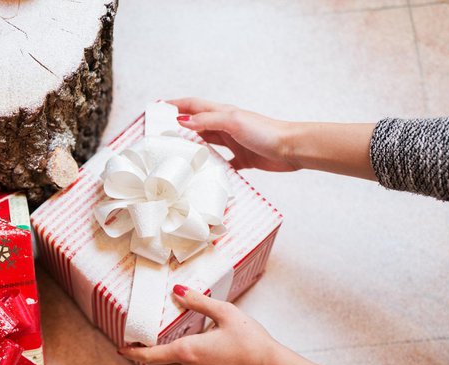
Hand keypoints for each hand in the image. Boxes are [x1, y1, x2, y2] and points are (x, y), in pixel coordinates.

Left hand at [118, 285, 280, 364]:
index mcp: (188, 351)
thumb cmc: (250, 341)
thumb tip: (178, 290)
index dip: (133, 352)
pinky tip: (180, 353)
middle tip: (133, 345)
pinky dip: (174, 364)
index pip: (151, 355)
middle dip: (143, 357)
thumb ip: (199, 302)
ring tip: (153, 348)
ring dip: (158, 361)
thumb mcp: (225, 313)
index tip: (121, 347)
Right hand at [169, 97, 377, 179]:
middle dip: (179, 127)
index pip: (193, 105)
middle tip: (160, 135)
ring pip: (207, 143)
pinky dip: (211, 167)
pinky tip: (202, 175)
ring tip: (175, 155)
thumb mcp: (232, 121)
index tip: (157, 109)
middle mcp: (226, 126)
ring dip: (192, 147)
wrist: (291, 148)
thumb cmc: (265, 131)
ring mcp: (233, 142)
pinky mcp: (242, 159)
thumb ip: (207, 120)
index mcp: (222, 113)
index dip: (175, 105)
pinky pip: (222, 163)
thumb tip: (181, 120)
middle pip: (197, 124)